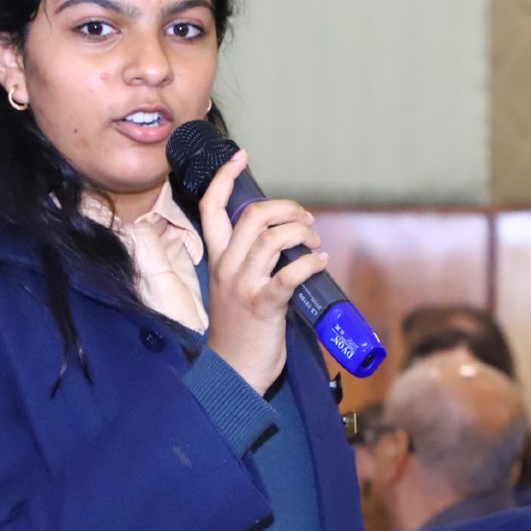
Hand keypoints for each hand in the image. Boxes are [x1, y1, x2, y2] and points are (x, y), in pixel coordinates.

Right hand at [197, 151, 327, 394]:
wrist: (233, 372)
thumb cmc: (239, 329)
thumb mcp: (233, 287)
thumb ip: (248, 262)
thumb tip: (282, 239)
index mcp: (217, 260)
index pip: (211, 208)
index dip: (224, 178)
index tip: (240, 157)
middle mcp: (226, 268)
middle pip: (253, 216)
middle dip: (287, 208)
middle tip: (306, 219)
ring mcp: (244, 286)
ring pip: (273, 239)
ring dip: (302, 232)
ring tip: (315, 240)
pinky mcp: (264, 306)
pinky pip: (289, 274)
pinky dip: (309, 262)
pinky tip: (319, 261)